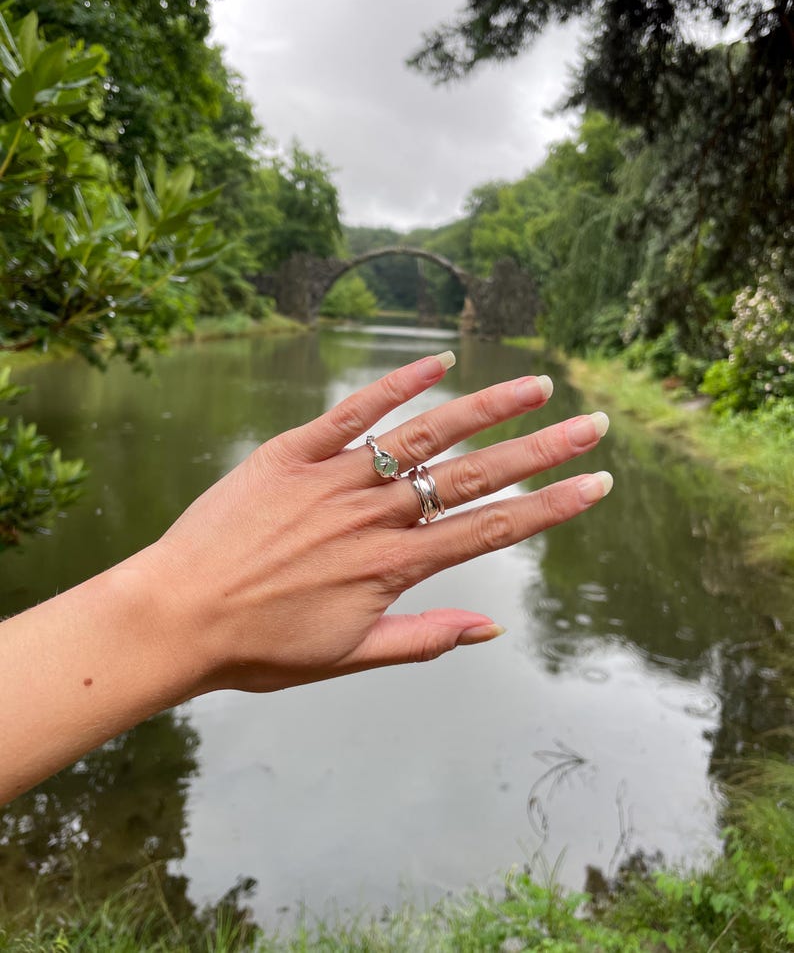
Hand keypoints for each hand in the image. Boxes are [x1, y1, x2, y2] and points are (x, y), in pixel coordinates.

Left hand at [146, 351, 611, 695]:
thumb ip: (423, 638)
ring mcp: (334, 479)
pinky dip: (395, 384)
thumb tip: (491, 627)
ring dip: (485, 408)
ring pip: (424, 435)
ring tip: (535, 386)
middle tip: (592, 424)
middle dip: (541, 450)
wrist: (175, 615)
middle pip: (474, 475)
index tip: (597, 484)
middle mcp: (375, 515)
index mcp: (393, 566)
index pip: (491, 529)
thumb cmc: (257, 647)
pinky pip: (352, 412)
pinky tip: (437, 361)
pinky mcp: (292, 453)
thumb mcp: (346, 658)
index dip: (551, 506)